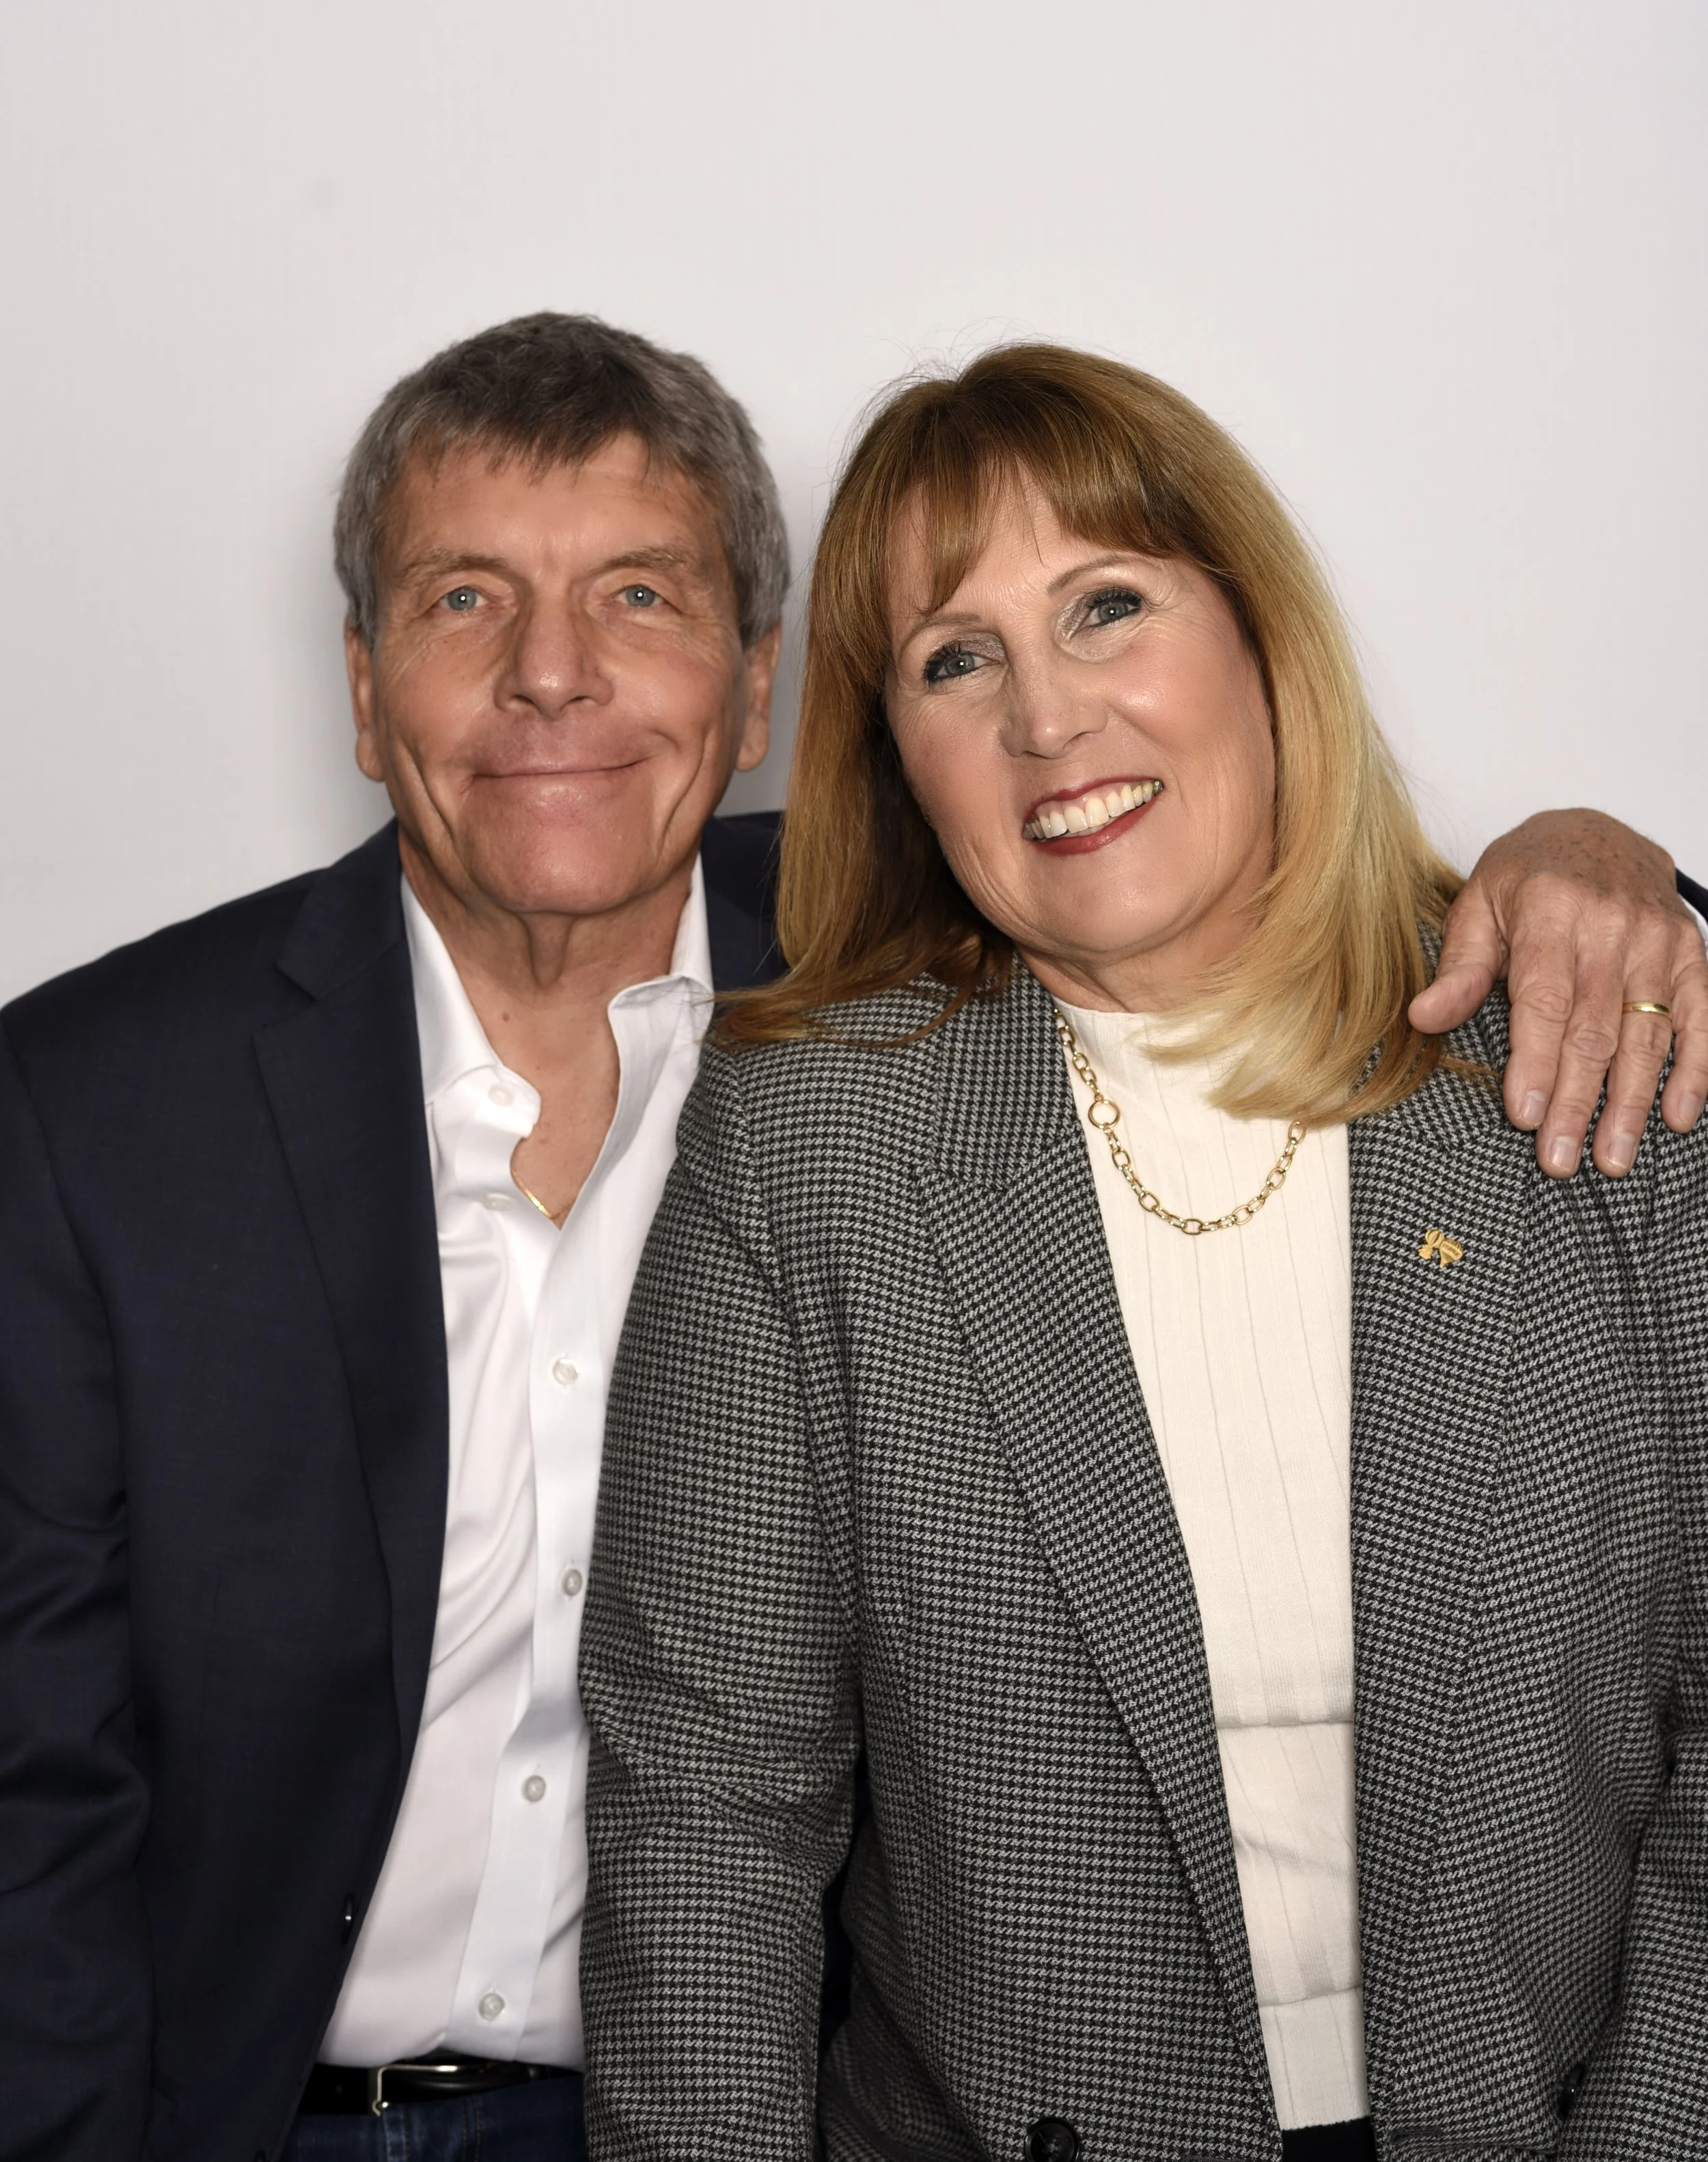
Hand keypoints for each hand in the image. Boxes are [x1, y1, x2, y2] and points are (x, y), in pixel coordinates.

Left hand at [1408, 809, 1707, 1177]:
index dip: (1535, 1063)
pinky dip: (1693, 1070)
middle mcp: (1612, 925)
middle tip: (1560, 1159)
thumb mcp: (1478, 905)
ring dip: (1630, 1103)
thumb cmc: (1529, 875)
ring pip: (1647, 1034)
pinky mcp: (1691, 952)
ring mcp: (1658, 940)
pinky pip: (1700, 1017)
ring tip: (1612, 1158)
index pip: (1544, 1002)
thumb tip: (1423, 1018)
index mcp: (1550, 911)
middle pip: (1594, 1030)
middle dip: (1578, 1101)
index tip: (1525, 1116)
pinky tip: (1676, 1116)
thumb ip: (1459, 967)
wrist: (1596, 830)